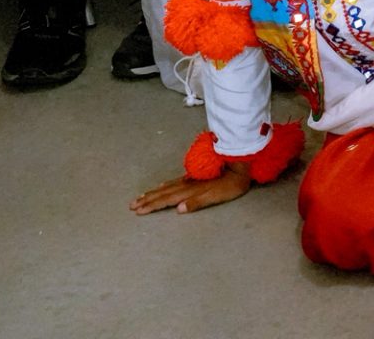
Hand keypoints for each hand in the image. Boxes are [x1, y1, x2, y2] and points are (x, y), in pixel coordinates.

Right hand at [130, 162, 252, 214]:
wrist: (241, 162)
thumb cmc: (232, 183)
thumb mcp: (218, 195)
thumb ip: (198, 202)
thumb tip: (179, 209)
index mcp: (190, 190)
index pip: (167, 200)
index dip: (152, 206)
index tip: (138, 211)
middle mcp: (187, 184)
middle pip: (163, 193)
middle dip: (147, 200)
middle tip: (131, 205)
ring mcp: (190, 179)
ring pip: (166, 187)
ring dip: (152, 193)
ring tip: (140, 197)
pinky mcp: (195, 175)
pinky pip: (173, 182)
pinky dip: (164, 186)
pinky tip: (161, 186)